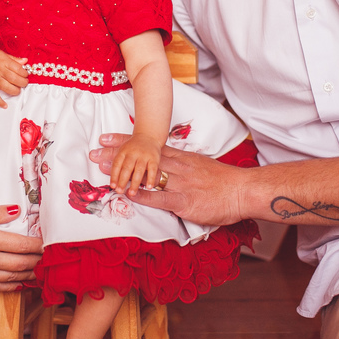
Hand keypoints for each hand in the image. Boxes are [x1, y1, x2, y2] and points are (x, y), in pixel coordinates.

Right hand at [0, 49, 27, 107]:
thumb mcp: (2, 53)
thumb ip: (14, 59)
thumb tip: (25, 61)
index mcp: (4, 61)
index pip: (18, 69)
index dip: (24, 73)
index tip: (26, 75)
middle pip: (14, 79)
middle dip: (22, 83)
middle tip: (24, 83)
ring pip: (7, 87)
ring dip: (15, 91)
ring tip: (18, 90)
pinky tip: (5, 105)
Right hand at [0, 205, 41, 290]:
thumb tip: (16, 211)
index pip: (22, 245)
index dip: (37, 245)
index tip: (45, 243)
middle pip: (21, 264)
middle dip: (37, 261)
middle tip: (45, 257)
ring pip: (12, 278)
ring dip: (28, 275)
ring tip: (37, 271)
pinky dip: (12, 286)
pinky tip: (18, 284)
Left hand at [91, 134, 248, 225]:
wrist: (244, 190)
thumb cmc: (225, 181)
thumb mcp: (202, 167)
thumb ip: (184, 167)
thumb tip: (169, 168)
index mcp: (182, 158)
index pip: (148, 147)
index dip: (126, 142)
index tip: (106, 137)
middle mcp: (178, 167)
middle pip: (142, 158)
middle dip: (117, 154)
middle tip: (94, 150)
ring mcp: (180, 184)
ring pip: (147, 175)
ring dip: (124, 172)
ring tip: (103, 169)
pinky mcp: (185, 201)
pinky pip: (160, 198)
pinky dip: (143, 196)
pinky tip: (128, 195)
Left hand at [108, 133, 160, 195]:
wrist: (149, 136)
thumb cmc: (132, 146)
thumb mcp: (121, 148)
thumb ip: (110, 154)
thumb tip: (93, 157)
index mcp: (123, 151)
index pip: (117, 164)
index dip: (114, 175)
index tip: (112, 185)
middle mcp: (133, 153)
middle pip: (127, 168)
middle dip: (122, 180)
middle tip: (119, 191)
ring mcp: (144, 156)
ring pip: (139, 170)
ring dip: (135, 183)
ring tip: (131, 193)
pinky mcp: (154, 159)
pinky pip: (153, 170)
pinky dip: (151, 179)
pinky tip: (148, 187)